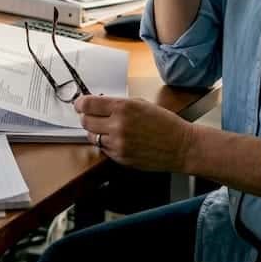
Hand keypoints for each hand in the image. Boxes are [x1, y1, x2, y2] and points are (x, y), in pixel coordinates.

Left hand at [74, 95, 195, 172]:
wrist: (180, 146)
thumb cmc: (165, 123)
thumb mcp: (141, 104)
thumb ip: (118, 104)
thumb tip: (99, 104)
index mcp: (123, 107)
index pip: (88, 104)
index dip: (81, 104)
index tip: (80, 104)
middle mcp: (118, 125)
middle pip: (85, 120)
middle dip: (86, 117)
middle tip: (92, 116)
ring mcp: (118, 143)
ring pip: (91, 136)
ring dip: (96, 131)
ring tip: (108, 129)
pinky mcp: (120, 157)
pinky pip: (103, 149)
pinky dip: (106, 144)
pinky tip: (118, 139)